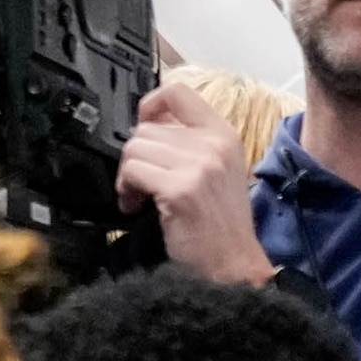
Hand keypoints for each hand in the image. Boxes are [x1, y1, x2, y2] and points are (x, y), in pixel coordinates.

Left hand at [116, 77, 270, 285]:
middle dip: (137, 155)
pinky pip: (134, 172)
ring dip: (128, 174)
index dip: (151, 105)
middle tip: (142, 182)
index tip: (145, 126)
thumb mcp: (218, 171)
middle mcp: (214, 145)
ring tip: (139, 196)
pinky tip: (135, 207)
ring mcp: (199, 167)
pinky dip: (126, 190)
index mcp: (224, 136)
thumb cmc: (222, 226)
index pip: (178, 93)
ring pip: (135, 148)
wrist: (234, 267)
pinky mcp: (181, 190)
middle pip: (147, 128)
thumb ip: (191, 143)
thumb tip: (150, 127)